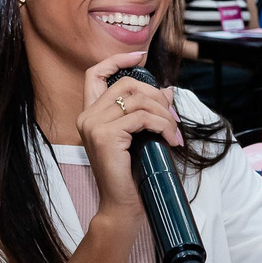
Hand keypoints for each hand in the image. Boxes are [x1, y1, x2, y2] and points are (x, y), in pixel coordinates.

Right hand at [77, 52, 180, 215]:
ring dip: (164, 115)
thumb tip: (167, 89)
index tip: (140, 56)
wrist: (122, 206)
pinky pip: (142, 118)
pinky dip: (162, 126)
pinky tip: (171, 141)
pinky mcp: (106, 136)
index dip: (117, 60)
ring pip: (138, 100)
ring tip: (175, 133)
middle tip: (173, 119)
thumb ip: (146, 112)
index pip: (93, 73)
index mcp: (90, 114)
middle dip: (157, 96)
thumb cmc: (131, 174)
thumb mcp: (139, 136)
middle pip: (127, 84)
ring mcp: (93, 126)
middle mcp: (86, 117)